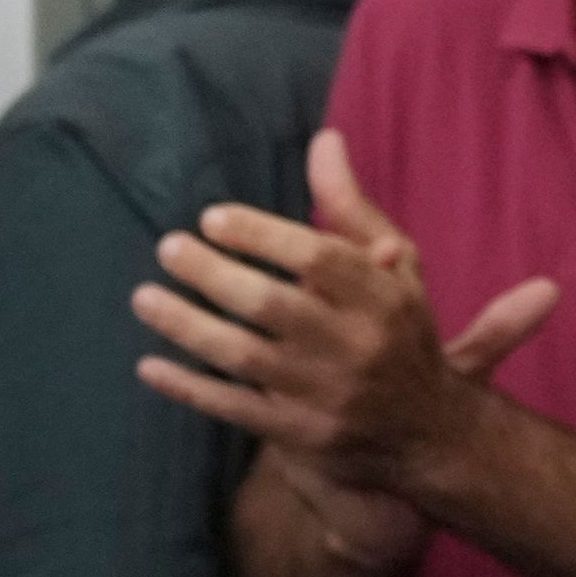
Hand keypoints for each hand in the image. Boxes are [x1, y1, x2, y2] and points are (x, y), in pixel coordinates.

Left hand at [133, 130, 557, 501]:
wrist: (431, 434)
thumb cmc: (401, 333)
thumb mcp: (397, 270)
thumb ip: (352, 209)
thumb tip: (323, 141)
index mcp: (383, 299)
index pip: (317, 259)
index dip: (261, 235)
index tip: (213, 218)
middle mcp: (357, 347)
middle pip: (272, 305)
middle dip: (213, 274)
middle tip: (169, 248)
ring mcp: (328, 396)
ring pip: (245, 357)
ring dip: (187, 326)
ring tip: (144, 297)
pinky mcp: (304, 436)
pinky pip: (236, 409)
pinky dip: (190, 388)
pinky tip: (150, 365)